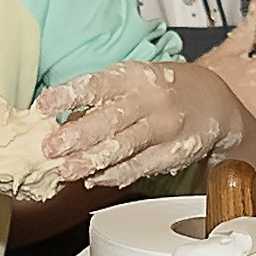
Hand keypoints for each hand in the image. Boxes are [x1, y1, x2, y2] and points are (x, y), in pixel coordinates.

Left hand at [44, 58, 242, 191]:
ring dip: (93, 160)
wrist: (212, 100)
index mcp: (132, 77)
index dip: (67, 95)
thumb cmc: (159, 89)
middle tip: (50, 149)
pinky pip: (141, 166)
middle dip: (77, 136)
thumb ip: (94, 98)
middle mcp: (150, 100)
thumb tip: (51, 122)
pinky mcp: (174, 152)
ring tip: (68, 171)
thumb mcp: (129, 80)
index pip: (96, 85)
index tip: (43, 106)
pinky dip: (115, 175)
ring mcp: (164, 127)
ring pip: (125, 147)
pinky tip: (95, 179)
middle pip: (110, 119)